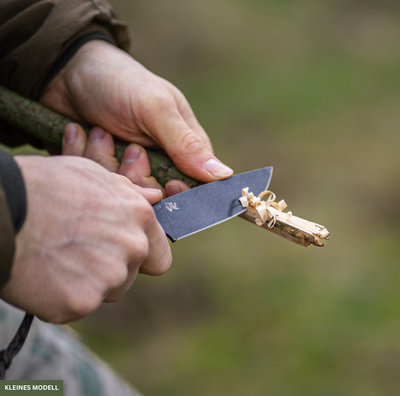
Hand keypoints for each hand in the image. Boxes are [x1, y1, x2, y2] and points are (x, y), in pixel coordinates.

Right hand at [0, 156, 170, 323]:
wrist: (1, 209)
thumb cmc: (44, 186)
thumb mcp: (92, 174)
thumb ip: (129, 192)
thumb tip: (155, 196)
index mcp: (140, 217)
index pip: (159, 256)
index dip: (141, 259)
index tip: (121, 256)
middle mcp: (132, 247)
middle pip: (130, 275)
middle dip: (109, 269)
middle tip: (77, 254)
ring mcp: (109, 277)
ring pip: (106, 292)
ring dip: (87, 284)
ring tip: (57, 260)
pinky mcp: (81, 302)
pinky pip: (78, 307)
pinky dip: (62, 298)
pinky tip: (43, 276)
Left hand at [40, 40, 232, 183]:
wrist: (66, 71)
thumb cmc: (117, 82)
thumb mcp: (155, 108)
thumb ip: (186, 143)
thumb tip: (224, 175)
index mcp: (184, 145)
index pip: (195, 184)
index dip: (181, 191)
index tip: (166, 184)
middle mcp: (160, 160)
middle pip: (156, 193)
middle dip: (135, 174)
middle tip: (126, 146)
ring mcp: (129, 167)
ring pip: (125, 191)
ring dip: (106, 161)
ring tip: (99, 131)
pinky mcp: (105, 170)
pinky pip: (99, 183)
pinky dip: (86, 160)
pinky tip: (82, 133)